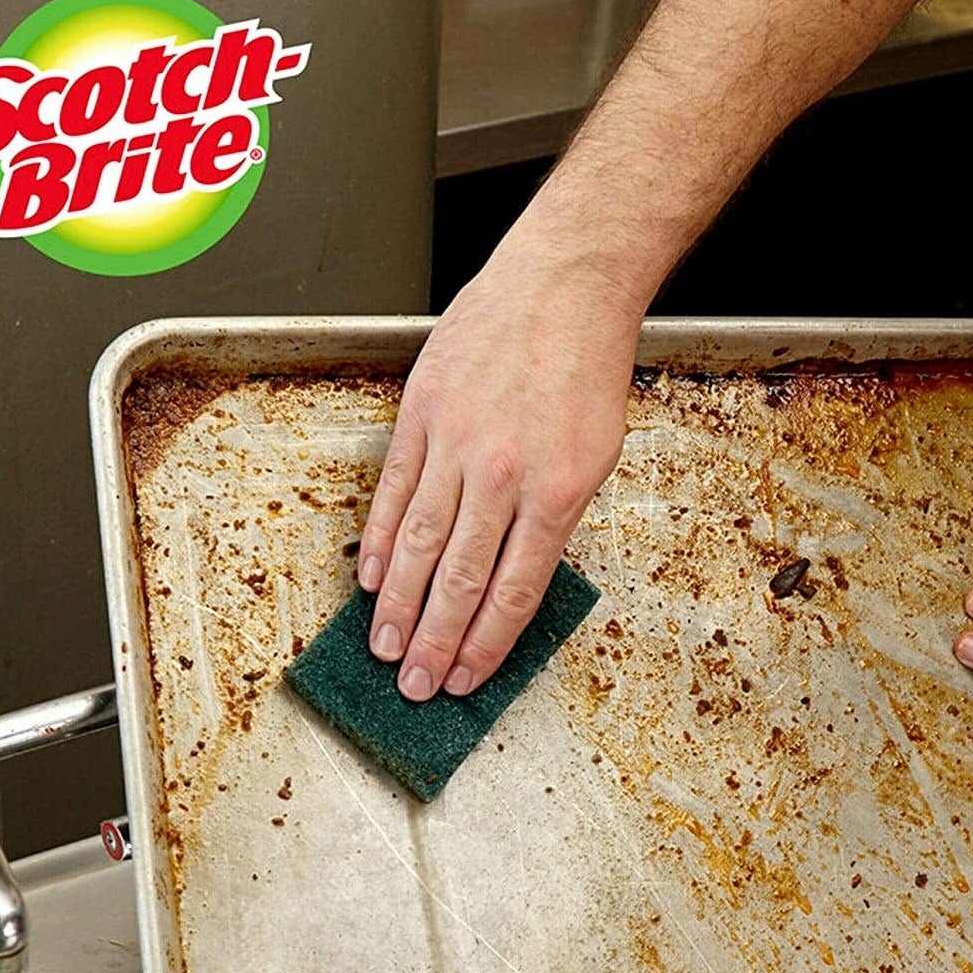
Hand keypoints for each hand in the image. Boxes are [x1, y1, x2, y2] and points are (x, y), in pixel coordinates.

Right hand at [356, 247, 639, 700]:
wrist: (562, 285)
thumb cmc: (586, 366)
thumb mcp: (598, 453)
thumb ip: (554, 517)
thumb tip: (512, 578)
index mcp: (559, 489)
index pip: (515, 589)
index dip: (487, 644)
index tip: (467, 679)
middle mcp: (504, 472)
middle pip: (460, 578)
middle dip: (436, 642)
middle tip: (416, 687)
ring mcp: (457, 441)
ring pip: (419, 543)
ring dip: (400, 606)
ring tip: (386, 649)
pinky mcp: (421, 412)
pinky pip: (393, 490)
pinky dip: (381, 540)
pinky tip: (374, 579)